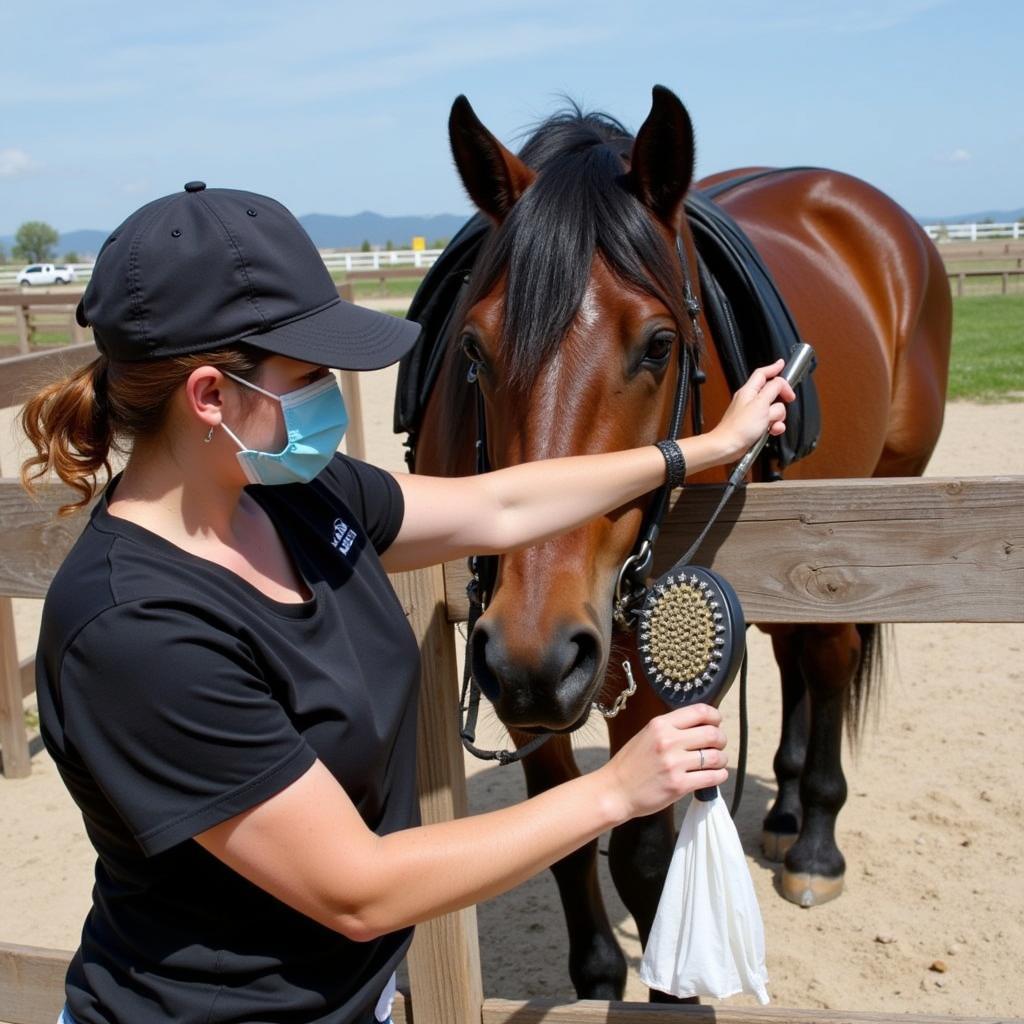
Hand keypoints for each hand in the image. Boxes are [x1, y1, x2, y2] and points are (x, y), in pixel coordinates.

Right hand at [598, 704, 727, 821]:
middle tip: (719, 745)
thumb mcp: (647, 735)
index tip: (717, 722)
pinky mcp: (679, 785)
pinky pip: (712, 777)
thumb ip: (671, 728)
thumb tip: (701, 725)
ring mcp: (674, 764)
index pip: (700, 712)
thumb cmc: (631, 763)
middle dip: (721, 739)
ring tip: (717, 762)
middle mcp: (668, 741)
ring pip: (716, 757)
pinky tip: (716, 775)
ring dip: (722, 759)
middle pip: (713, 734)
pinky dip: (720, 775)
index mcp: (660, 724)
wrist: (615, 790)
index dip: (715, 716)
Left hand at [710, 358, 796, 461]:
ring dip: (778, 417)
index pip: (762, 374)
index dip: (773, 368)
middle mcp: (750, 400)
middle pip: (773, 392)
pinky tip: (771, 431)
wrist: (728, 446)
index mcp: (749, 391)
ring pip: (775, 410)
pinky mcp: (755, 425)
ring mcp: (752, 413)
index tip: (782, 365)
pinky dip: (774, 427)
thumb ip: (773, 389)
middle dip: (781, 400)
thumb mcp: (761, 403)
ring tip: (770, 423)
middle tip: (787, 401)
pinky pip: (771, 422)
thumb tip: (781, 381)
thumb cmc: (739, 427)